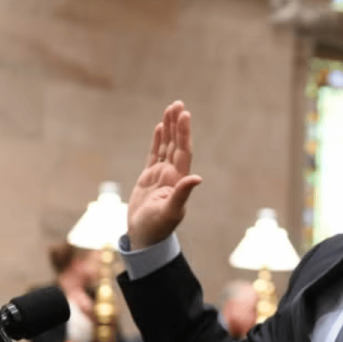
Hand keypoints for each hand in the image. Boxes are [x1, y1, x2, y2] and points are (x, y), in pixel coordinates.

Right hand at [128, 101, 202, 248]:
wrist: (145, 237)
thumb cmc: (158, 227)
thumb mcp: (170, 211)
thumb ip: (182, 193)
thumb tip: (197, 178)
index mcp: (179, 180)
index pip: (183, 151)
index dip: (184, 133)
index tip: (184, 114)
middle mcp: (172, 175)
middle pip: (176, 144)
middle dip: (177, 125)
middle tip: (178, 104)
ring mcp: (161, 175)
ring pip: (166, 146)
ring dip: (169, 128)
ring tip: (171, 109)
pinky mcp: (149, 178)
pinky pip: (154, 154)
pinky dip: (157, 141)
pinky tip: (160, 128)